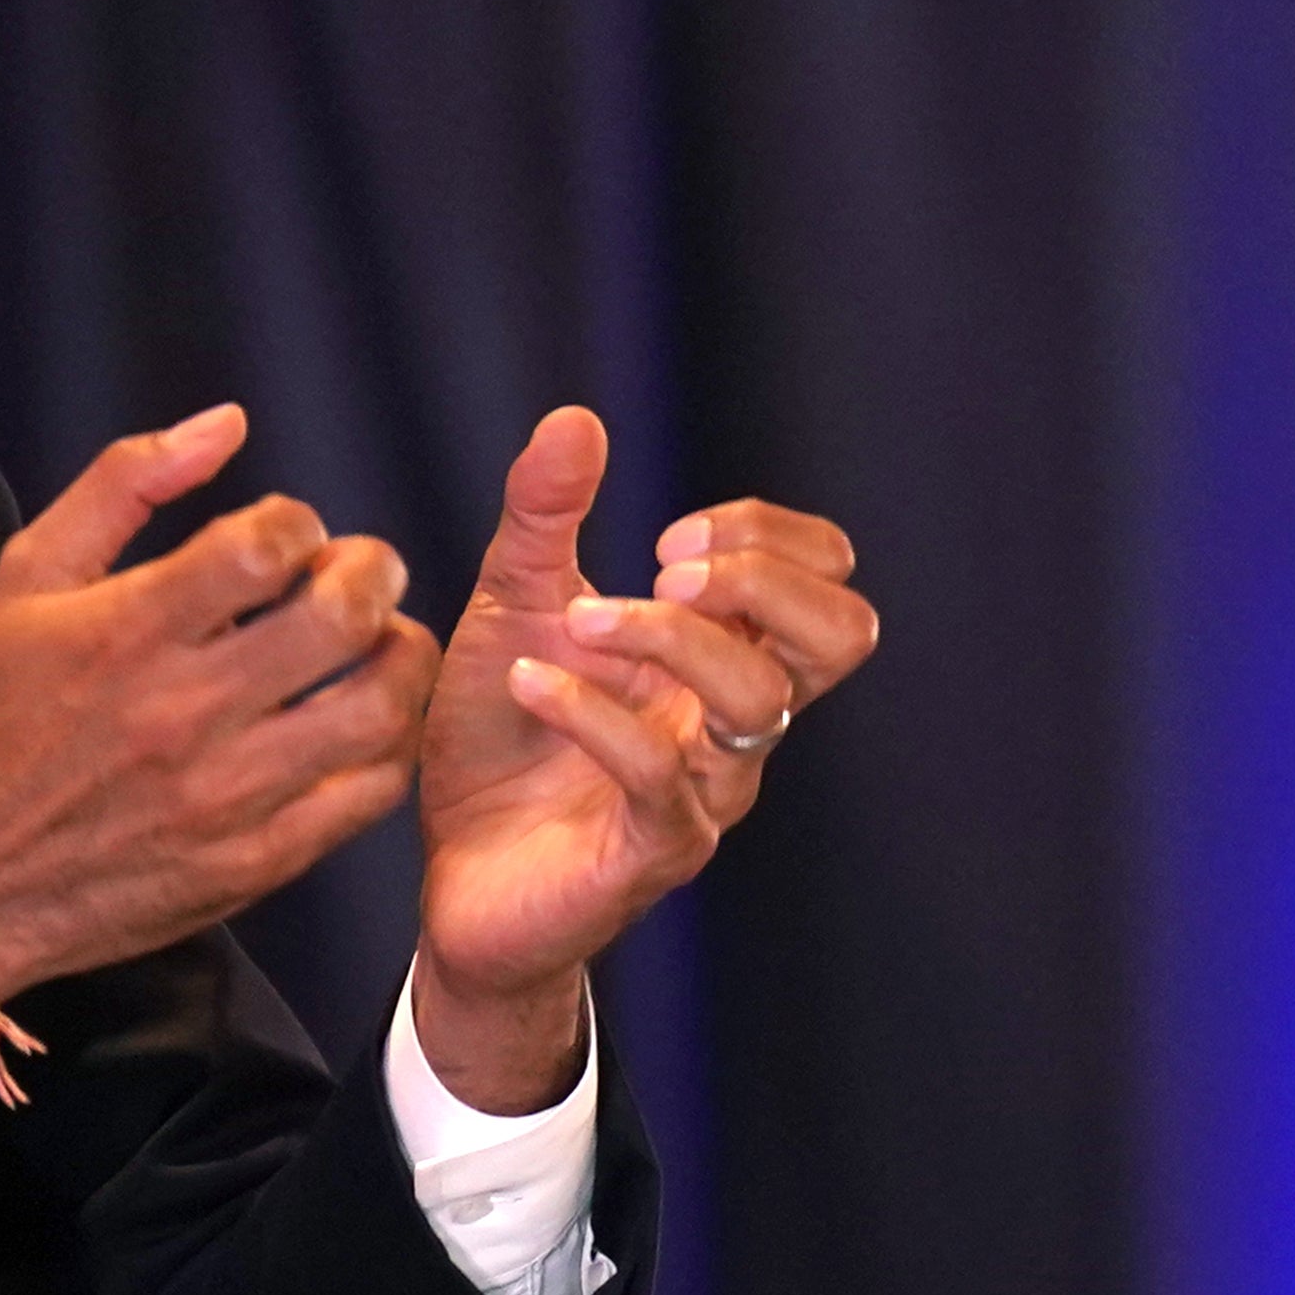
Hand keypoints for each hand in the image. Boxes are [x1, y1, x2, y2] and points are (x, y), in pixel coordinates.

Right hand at [0, 405, 437, 1102]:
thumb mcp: (28, 578)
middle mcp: (181, 712)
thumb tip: (228, 423)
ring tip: (380, 643)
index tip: (287, 537)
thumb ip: (125, 484)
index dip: (298, 523)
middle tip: (362, 574)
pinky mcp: (253, 861)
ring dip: (399, 658)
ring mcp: (225, 795)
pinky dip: (387, 745)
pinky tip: (362, 722)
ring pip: (376, 710)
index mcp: (126, 631)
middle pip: (340, 618)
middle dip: (371, 574)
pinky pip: (366, 795)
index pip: (265, 545)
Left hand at [409, 409, 876, 1110]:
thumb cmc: (500, 747)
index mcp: (722, 659)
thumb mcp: (512, 608)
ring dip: (666, 635)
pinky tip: (526, 684)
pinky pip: (661, 775)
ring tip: (577, 625)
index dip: (770, 535)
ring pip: (759, 700)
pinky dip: (593, 709)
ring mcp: (705, 792)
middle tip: (661, 570)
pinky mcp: (652, 853)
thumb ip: (544, 518)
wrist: (452, 876)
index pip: (827, 580)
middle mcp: (733, 725)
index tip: (665, 536)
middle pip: (842, 633)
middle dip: (759, 576)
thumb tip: (576, 418)